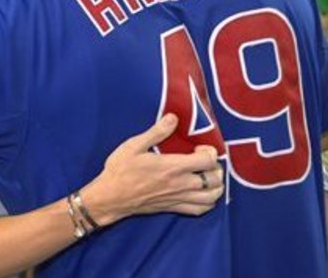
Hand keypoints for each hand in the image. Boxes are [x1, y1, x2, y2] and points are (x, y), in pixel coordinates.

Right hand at [81, 114, 223, 225]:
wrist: (111, 197)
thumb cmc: (120, 170)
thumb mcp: (134, 145)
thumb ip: (156, 132)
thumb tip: (173, 117)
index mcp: (173, 167)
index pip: (208, 161)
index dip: (210, 152)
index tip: (200, 147)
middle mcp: (180, 184)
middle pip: (215, 180)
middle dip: (216, 168)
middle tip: (205, 160)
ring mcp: (178, 198)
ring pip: (212, 197)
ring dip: (216, 186)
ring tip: (208, 176)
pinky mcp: (174, 208)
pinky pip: (200, 209)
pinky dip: (208, 202)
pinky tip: (201, 193)